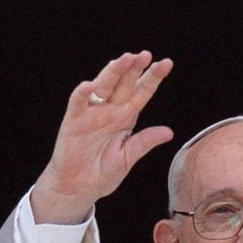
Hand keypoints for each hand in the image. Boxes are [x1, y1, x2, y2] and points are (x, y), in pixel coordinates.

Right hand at [31, 51, 174, 223]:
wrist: (78, 187)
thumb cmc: (102, 173)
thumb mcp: (127, 158)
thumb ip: (144, 142)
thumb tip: (168, 132)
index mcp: (125, 117)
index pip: (142, 92)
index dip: (153, 78)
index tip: (167, 63)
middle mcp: (110, 110)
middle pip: (124, 84)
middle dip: (134, 68)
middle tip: (146, 55)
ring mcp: (91, 113)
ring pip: (103, 86)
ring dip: (113, 72)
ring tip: (125, 59)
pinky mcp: (74, 121)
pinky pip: (78, 103)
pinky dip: (83, 94)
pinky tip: (91, 85)